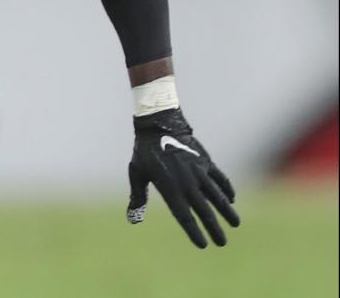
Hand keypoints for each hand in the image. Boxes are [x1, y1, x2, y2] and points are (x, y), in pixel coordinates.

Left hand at [127, 108, 239, 247]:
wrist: (159, 124)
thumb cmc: (145, 151)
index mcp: (169, 188)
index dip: (194, 232)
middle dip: (214, 228)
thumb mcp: (137, 173)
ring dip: (227, 211)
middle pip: (204, 211)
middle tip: (222, 243)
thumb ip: (138, 197)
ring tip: (235, 224)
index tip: (202, 244)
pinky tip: (231, 199)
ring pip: (217, 196)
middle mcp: (187, 183)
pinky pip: (220, 178)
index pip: (184, 217)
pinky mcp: (206, 161)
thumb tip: (133, 220)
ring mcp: (199, 172)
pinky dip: (227, 189)